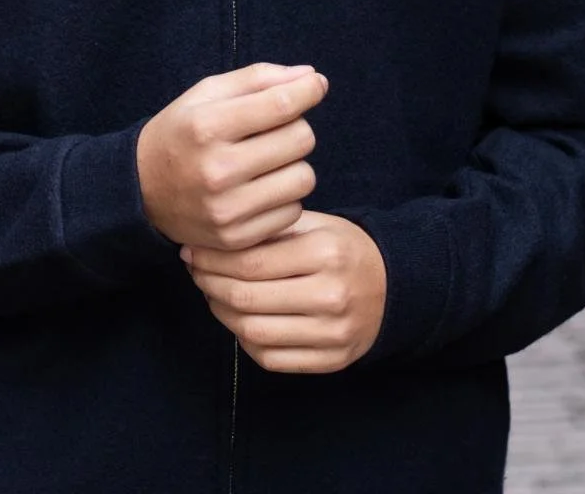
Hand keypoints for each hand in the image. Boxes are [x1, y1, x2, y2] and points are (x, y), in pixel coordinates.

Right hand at [136, 63, 325, 251]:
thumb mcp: (205, 94)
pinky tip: (260, 190)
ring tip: (269, 163)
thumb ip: (257, 79)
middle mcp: (217, 170)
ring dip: (294, 165)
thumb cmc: (181, 134)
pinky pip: (293, 212)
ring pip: (304, 178)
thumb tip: (312, 77)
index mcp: (207, 126)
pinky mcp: (236, 237)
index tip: (314, 86)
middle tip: (275, 131)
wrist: (140, 190)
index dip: (308, 90)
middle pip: (301, 140)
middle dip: (295, 128)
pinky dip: (284, 198)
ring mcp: (227, 209)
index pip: (281, 105)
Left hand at [183, 210, 388, 373]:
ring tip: (212, 294)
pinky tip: (238, 320)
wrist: (393, 285)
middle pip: (247, 299)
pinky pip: (272, 359)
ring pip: (254, 333)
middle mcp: (331, 295)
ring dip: (222, 314)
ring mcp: (334, 333)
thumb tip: (210, 241)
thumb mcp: (314, 225)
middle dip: (209, 285)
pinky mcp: (333, 360)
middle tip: (194, 271)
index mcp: (325, 253)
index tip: (191, 251)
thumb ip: (268, 231)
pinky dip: (245, 341)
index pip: (250, 263)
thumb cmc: (342, 249)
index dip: (211, 260)